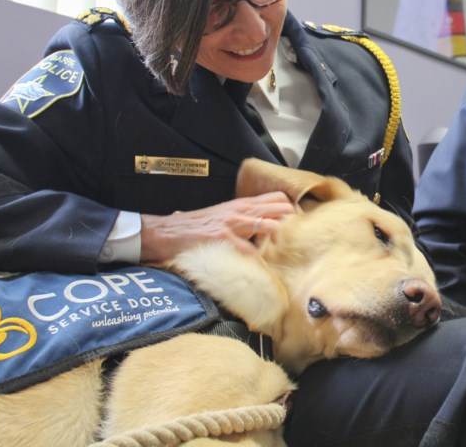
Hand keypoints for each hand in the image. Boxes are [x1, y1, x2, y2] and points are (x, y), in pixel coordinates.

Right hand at [139, 191, 294, 263]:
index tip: (298, 224)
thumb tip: (266, 227)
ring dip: (279, 240)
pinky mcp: (224, 239)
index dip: (292, 211)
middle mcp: (241, 211)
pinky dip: (258, 259)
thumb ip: (244, 218)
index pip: (279, 198)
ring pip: (270, 227)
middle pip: (281, 209)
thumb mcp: (224, 215)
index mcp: (242, 204)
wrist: (167, 232)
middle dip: (292, 224)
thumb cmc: (197, 227)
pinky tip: (262, 266)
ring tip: (284, 252)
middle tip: (296, 240)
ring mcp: (234, 224)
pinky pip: (251, 251)